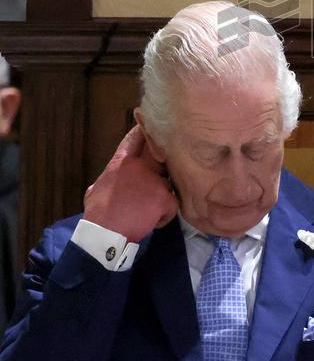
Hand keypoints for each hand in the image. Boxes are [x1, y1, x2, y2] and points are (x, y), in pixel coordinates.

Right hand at [84, 126, 178, 242]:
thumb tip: (101, 185)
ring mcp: (154, 180)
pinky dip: (164, 216)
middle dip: (162, 155)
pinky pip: (172, 204)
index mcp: (121, 163)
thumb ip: (105, 181)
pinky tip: (153, 222)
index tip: (148, 127)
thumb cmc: (97, 213)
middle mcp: (140, 166)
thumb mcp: (94, 190)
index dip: (143, 131)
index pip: (134, 139)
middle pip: (158, 151)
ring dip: (162, 194)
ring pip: (168, 182)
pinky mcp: (164, 197)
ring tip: (149, 209)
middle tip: (162, 164)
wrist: (105, 233)